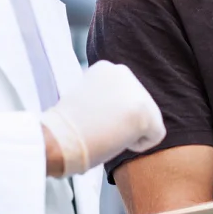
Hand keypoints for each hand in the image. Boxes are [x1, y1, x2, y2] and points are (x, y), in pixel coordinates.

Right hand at [40, 61, 165, 177]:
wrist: (58, 138)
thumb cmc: (66, 127)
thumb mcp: (85, 98)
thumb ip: (107, 97)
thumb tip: (122, 110)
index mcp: (107, 68)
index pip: (126, 96)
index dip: (112, 115)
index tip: (93, 120)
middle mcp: (124, 72)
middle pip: (140, 106)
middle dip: (124, 122)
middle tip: (100, 129)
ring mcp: (136, 90)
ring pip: (149, 120)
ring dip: (130, 132)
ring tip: (106, 133)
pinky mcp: (144, 111)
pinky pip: (155, 136)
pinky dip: (139, 145)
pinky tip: (116, 140)